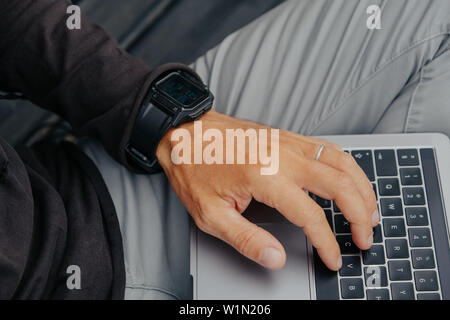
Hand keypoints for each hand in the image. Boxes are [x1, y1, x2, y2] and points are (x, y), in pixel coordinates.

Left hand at [156, 110, 378, 270]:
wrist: (186, 133)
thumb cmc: (195, 168)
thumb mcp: (211, 214)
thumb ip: (246, 239)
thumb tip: (276, 258)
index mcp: (264, 176)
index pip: (311, 215)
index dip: (327, 242)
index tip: (332, 258)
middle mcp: (283, 155)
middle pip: (340, 184)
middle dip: (360, 214)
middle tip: (364, 237)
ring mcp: (288, 142)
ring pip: (342, 161)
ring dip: (362, 187)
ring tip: (371, 211)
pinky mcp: (287, 136)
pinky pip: (329, 148)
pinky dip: (348, 166)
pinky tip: (350, 180)